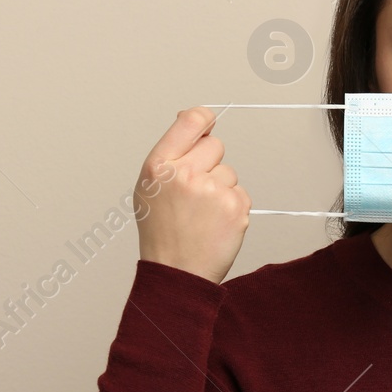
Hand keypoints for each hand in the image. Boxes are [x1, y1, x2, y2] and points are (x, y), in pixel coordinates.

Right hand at [135, 107, 250, 284]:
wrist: (176, 272)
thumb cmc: (162, 231)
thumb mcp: (150, 186)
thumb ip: (172, 152)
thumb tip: (196, 118)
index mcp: (159, 166)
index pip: (191, 121)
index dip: (204, 119)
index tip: (208, 123)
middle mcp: (185, 175)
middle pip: (216, 145)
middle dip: (210, 163)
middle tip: (195, 193)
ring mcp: (212, 191)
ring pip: (230, 172)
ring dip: (221, 189)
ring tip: (202, 214)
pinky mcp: (235, 207)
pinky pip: (241, 193)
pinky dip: (232, 207)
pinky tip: (215, 223)